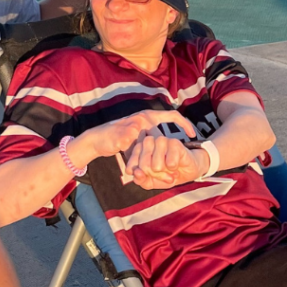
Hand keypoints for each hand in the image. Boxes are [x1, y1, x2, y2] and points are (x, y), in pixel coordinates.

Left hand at [71, 111, 195, 169]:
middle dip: (173, 150)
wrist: (95, 142)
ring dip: (163, 158)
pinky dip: (156, 160)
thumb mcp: (116, 137)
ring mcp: (144, 134)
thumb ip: (125, 135)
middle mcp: (147, 125)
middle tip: (178, 162)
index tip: (192, 135)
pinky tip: (159, 170)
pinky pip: (153, 151)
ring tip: (169, 170)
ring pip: (159, 146)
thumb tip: (135, 132)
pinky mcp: (141, 144)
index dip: (184, 124)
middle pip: (167, 135)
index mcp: (145, 119)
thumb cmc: (105, 137)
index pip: (172, 116)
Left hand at [124, 134, 206, 188]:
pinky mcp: (174, 142)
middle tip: (163, 175)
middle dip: (154, 176)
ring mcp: (161, 140)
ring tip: (170, 170)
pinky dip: (174, 168)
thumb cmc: (166, 174)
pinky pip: (170, 163)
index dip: (140, 176)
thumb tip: (136, 173)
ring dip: (165, 173)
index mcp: (139, 150)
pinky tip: (176, 165)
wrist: (187, 171)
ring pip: (156, 165)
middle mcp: (148, 142)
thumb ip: (140, 179)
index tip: (147, 176)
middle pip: (143, 166)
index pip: (131, 167)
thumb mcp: (150, 182)